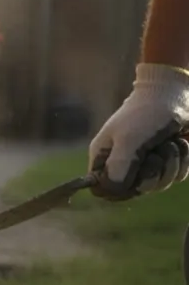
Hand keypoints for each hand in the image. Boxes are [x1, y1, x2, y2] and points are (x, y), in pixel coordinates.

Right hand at [88, 63, 188, 199]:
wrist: (177, 93)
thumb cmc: (147, 113)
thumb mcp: (129, 140)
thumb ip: (118, 168)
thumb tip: (113, 191)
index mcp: (105, 157)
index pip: (103, 189)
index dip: (118, 190)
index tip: (133, 177)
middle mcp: (124, 163)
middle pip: (136, 191)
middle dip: (152, 174)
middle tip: (156, 153)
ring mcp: (148, 163)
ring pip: (160, 185)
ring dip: (171, 164)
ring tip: (170, 142)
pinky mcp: (169, 161)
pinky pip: (177, 176)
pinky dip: (183, 161)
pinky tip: (180, 142)